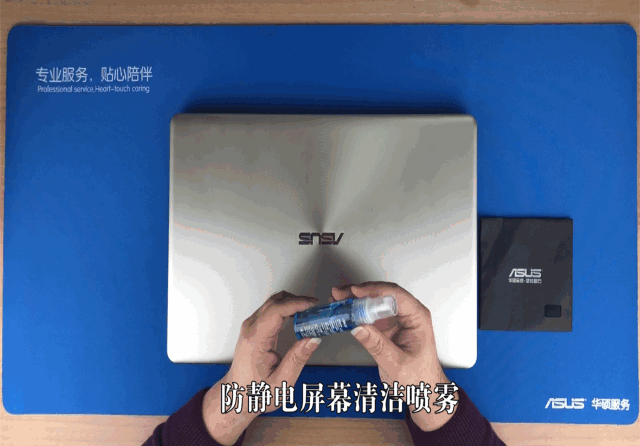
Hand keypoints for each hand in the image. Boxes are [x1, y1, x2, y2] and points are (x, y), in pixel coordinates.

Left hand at [202, 291, 321, 444]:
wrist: (237, 394)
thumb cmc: (255, 391)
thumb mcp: (281, 380)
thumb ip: (297, 358)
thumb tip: (314, 339)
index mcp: (255, 340)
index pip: (276, 310)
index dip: (296, 304)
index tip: (313, 305)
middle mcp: (250, 329)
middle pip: (275, 302)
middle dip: (298, 300)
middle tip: (317, 309)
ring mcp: (251, 327)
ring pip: (273, 303)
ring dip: (293, 303)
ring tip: (311, 313)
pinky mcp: (255, 328)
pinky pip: (272, 310)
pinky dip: (287, 308)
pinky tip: (299, 316)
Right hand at [332, 282, 457, 431]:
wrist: (423, 391)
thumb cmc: (419, 378)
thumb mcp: (396, 363)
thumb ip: (377, 345)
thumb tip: (358, 327)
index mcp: (417, 318)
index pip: (396, 296)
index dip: (374, 290)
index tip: (356, 292)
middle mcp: (408, 314)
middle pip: (383, 294)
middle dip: (361, 292)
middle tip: (341, 294)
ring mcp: (397, 319)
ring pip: (375, 301)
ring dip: (356, 299)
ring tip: (338, 299)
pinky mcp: (387, 326)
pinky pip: (370, 313)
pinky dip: (356, 310)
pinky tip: (344, 310)